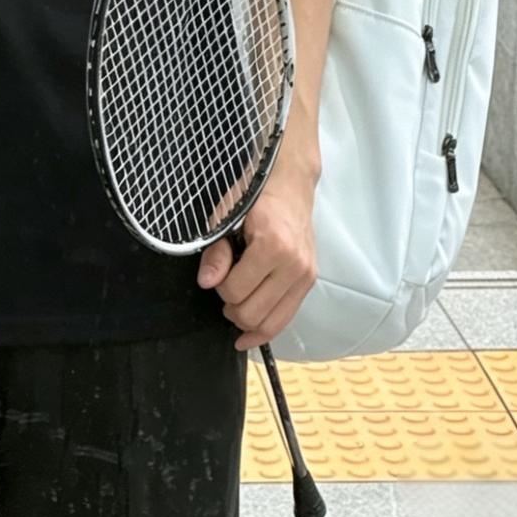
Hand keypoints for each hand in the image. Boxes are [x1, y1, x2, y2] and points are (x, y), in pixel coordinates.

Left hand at [195, 167, 318, 351]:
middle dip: (230, 308)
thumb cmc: (256, 194)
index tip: (218, 270)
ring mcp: (305, 276)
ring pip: (271, 324)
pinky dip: (266, 328)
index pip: (235, 291)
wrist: (290, 184)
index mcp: (273, 245)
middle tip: (224, 288)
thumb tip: (207, 282)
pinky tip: (250, 332)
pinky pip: (286, 318)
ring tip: (234, 308)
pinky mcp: (310, 282)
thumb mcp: (226, 214)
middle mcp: (294, 265)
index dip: (218, 286)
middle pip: (253, 313)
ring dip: (247, 322)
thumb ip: (216, 250)